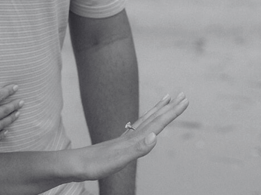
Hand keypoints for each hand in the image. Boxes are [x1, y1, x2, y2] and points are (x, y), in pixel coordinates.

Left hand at [66, 92, 188, 180]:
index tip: (185, 100)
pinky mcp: (119, 144)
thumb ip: (137, 149)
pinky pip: (138, 128)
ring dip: (158, 111)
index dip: (171, 112)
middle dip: (169, 108)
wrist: (75, 165)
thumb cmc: (96, 164)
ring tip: (166, 100)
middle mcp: (130, 136)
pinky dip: (146, 123)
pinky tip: (146, 125)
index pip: (157, 123)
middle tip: (183, 95)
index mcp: (134, 139)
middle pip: (153, 118)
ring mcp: (125, 138)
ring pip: (145, 121)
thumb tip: (156, 136)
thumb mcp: (118, 160)